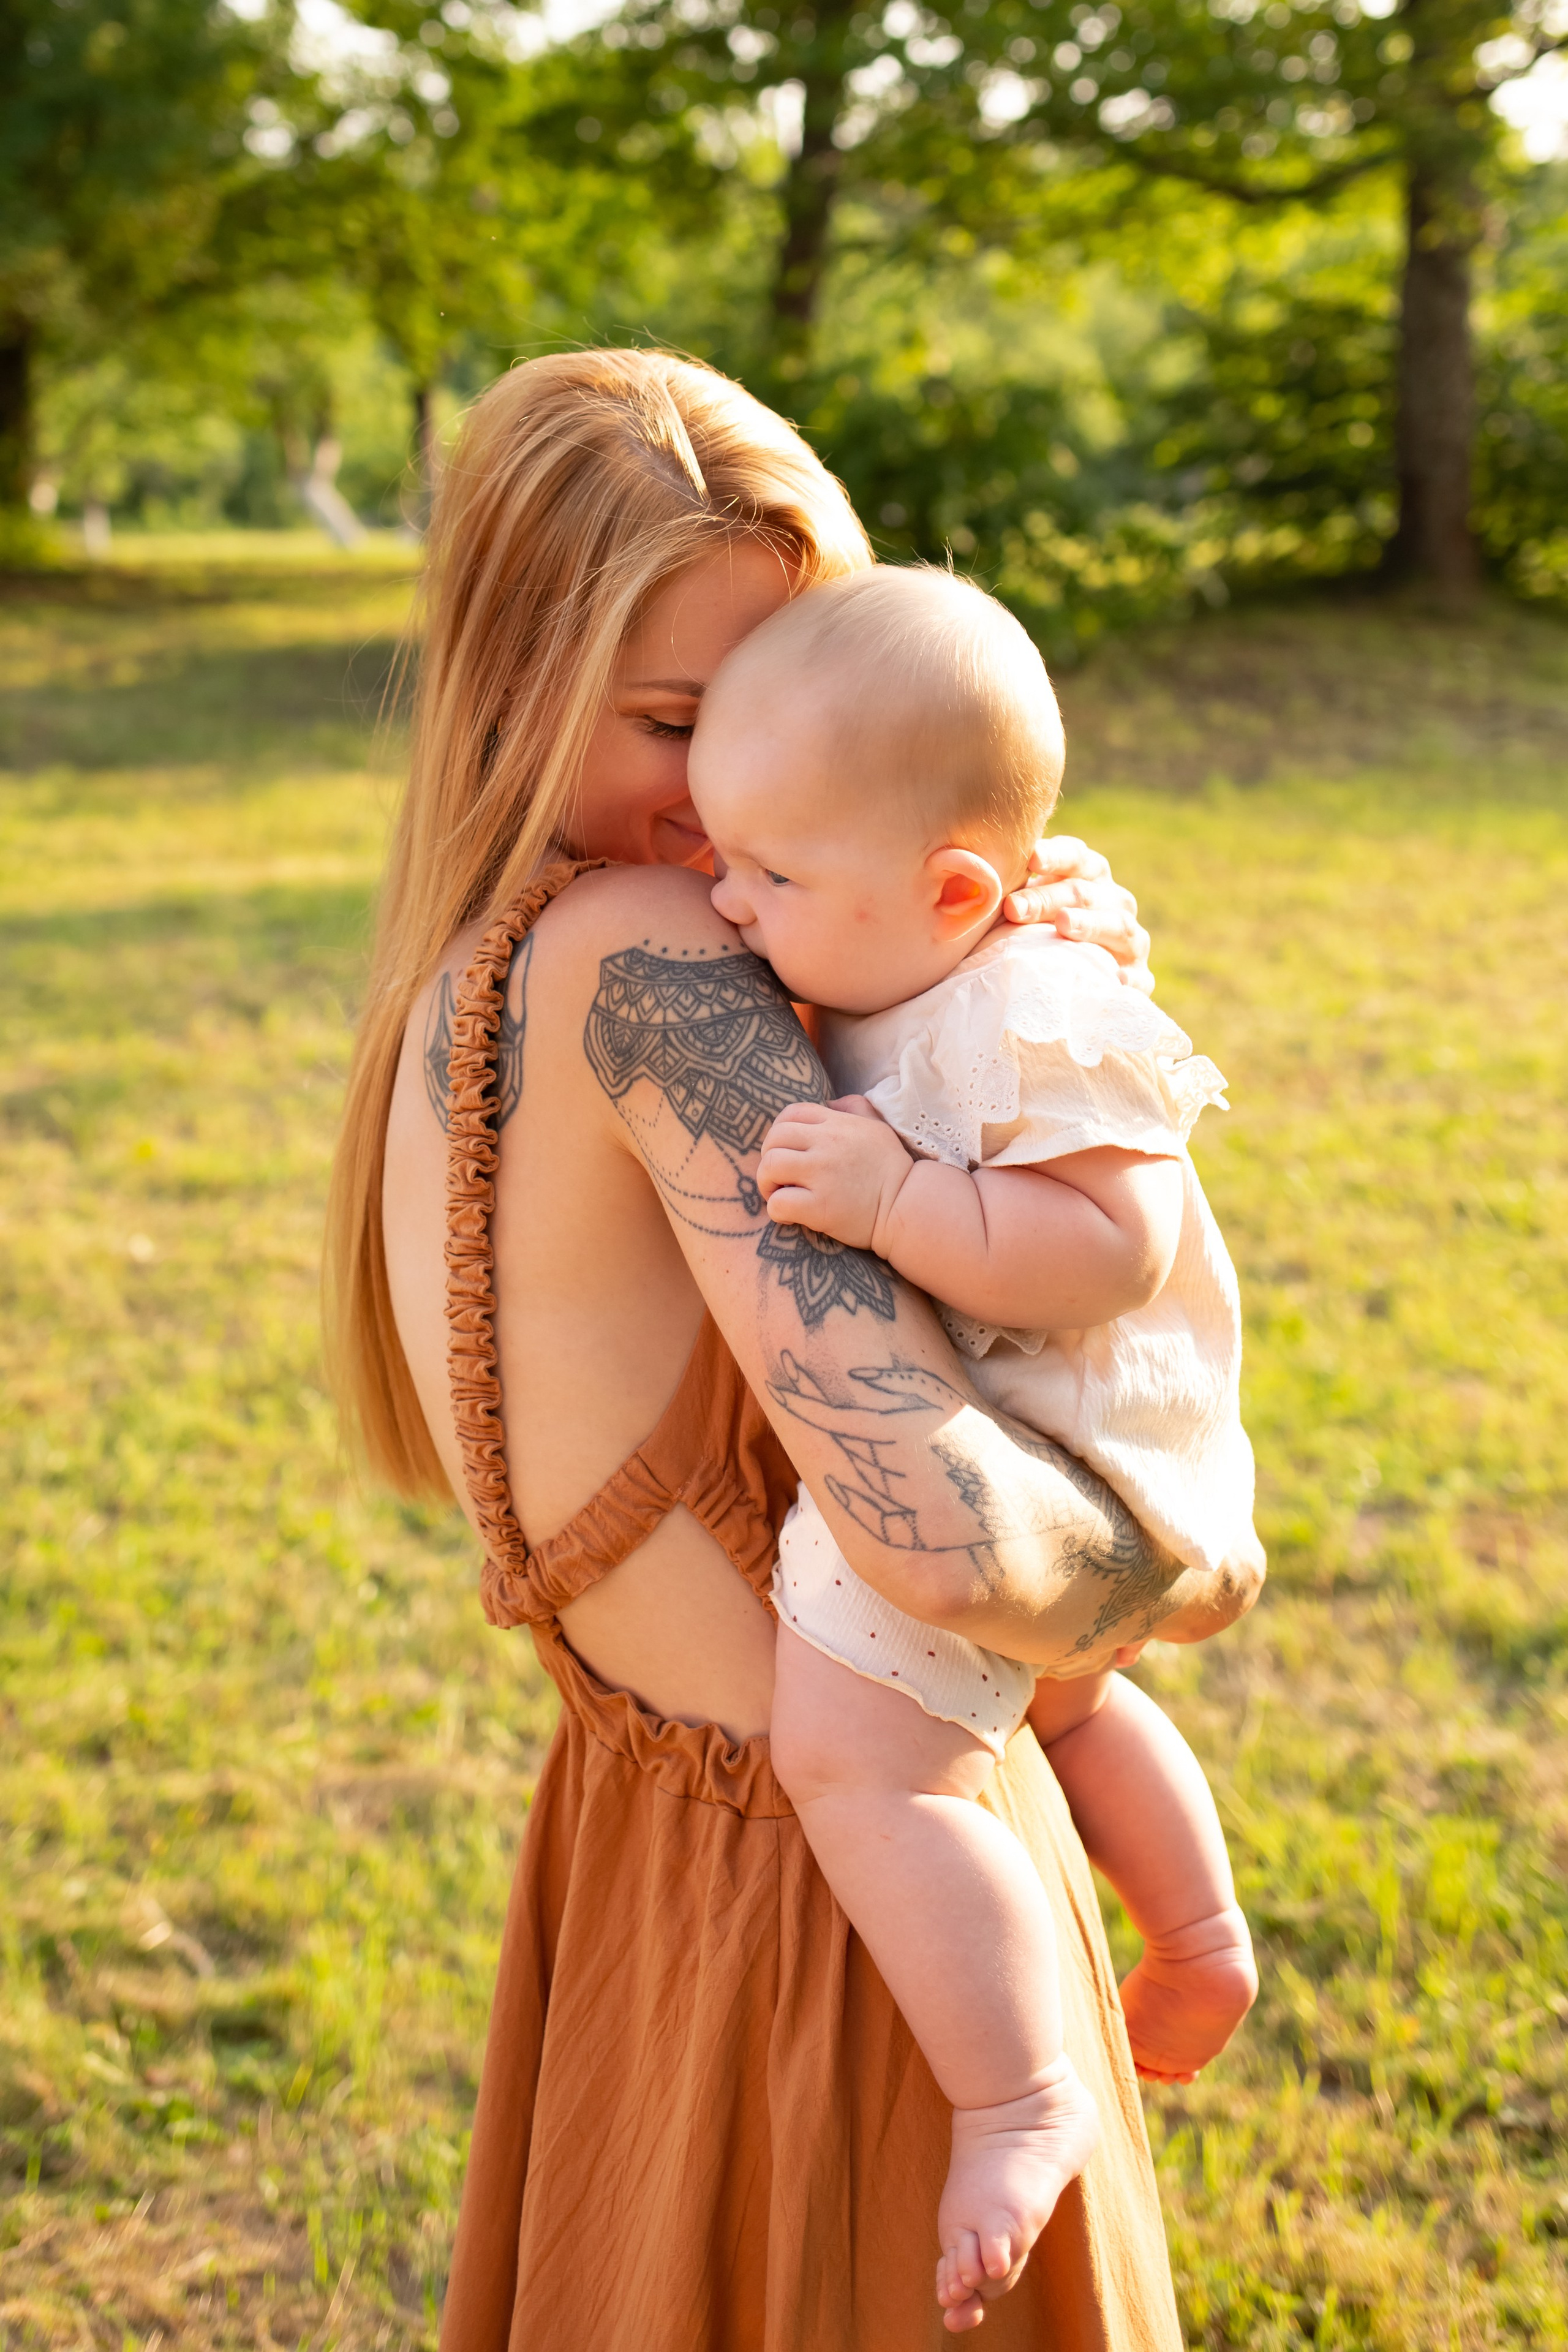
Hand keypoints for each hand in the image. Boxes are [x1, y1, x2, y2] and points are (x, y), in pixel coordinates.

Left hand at [757, 1096, 914, 1253]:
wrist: (908, 1206)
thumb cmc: (891, 1169)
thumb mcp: (876, 1126)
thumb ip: (852, 1108)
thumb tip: (828, 1103)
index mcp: (837, 1124)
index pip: (790, 1114)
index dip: (778, 1132)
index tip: (787, 1152)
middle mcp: (827, 1144)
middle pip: (774, 1139)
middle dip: (768, 1158)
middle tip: (779, 1176)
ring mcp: (822, 1175)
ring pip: (770, 1166)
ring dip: (767, 1183)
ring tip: (779, 1193)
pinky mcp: (820, 1207)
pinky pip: (778, 1203)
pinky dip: (777, 1210)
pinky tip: (791, 1215)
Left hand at [1001, 837, 1153, 995]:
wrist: (1072, 977)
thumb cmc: (1036, 933)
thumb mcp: (1026, 907)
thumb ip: (1012, 891)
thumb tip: (972, 876)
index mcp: (1089, 875)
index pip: (1076, 856)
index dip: (1055, 856)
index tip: (1030, 859)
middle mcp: (1115, 901)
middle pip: (1084, 892)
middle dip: (1047, 898)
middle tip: (1014, 908)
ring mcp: (1130, 939)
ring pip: (1117, 925)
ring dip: (1089, 924)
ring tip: (1063, 925)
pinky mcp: (1140, 977)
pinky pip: (1138, 979)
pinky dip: (1128, 979)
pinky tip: (1114, 979)